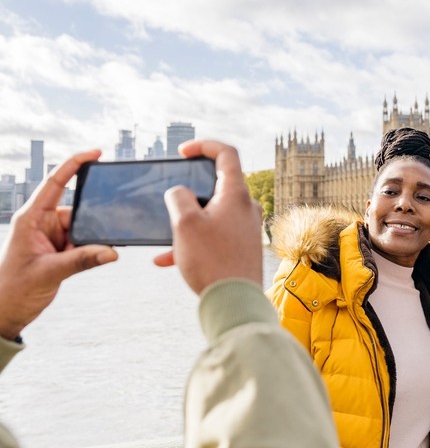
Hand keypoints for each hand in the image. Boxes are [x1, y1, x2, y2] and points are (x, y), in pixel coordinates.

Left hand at [0, 149, 118, 340]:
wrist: (4, 313)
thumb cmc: (12, 290)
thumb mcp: (48, 273)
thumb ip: (82, 261)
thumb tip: (113, 252)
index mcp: (31, 218)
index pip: (55, 182)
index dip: (75, 164)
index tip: (96, 153)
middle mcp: (42, 223)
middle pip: (77, 207)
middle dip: (94, 214)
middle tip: (110, 221)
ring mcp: (52, 236)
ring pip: (84, 226)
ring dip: (94, 236)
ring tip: (98, 249)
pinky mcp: (61, 249)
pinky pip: (85, 241)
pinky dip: (94, 247)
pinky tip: (101, 254)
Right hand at [154, 140, 262, 294]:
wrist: (235, 302)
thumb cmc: (212, 261)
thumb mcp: (185, 224)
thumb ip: (178, 198)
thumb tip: (180, 192)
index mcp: (236, 194)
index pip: (226, 153)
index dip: (204, 145)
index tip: (183, 152)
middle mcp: (246, 207)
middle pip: (218, 184)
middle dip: (190, 190)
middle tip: (172, 197)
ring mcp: (247, 226)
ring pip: (212, 213)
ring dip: (187, 222)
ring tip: (166, 237)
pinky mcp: (243, 245)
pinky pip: (215, 235)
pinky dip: (193, 241)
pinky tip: (167, 259)